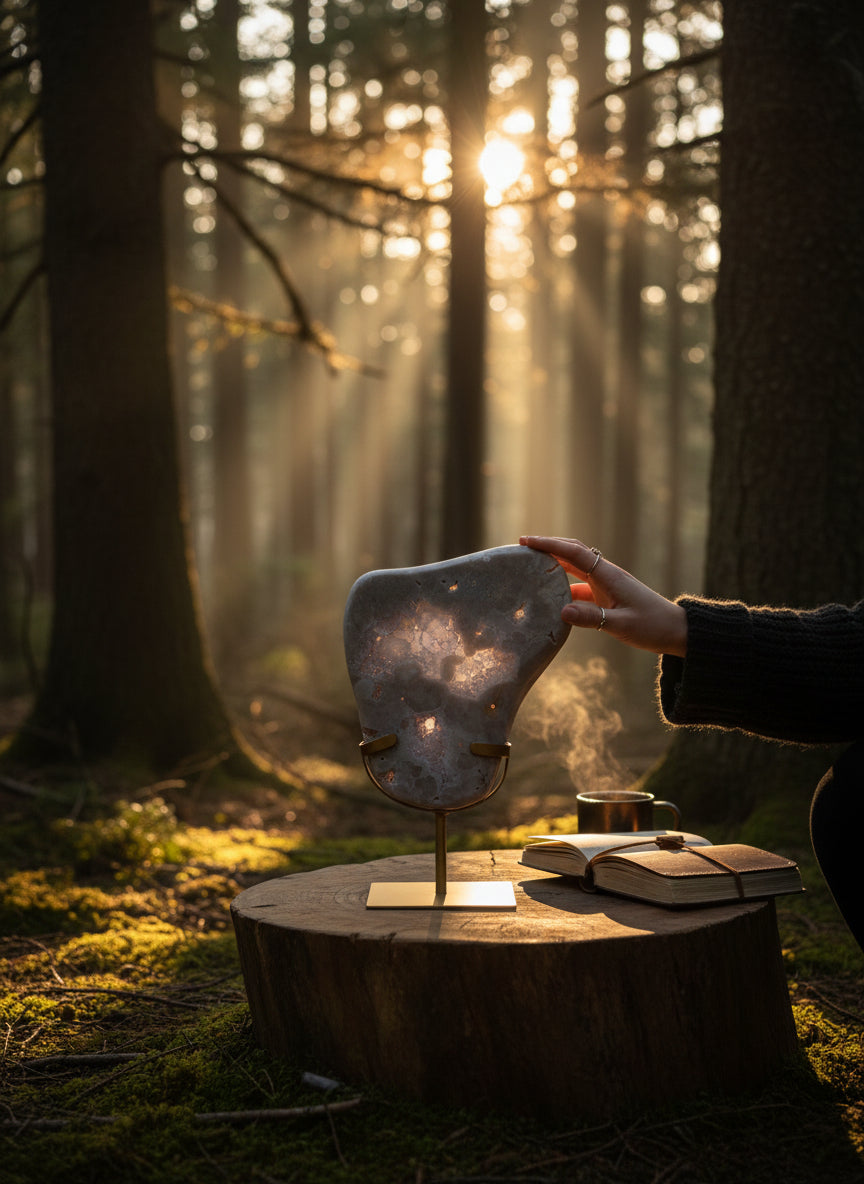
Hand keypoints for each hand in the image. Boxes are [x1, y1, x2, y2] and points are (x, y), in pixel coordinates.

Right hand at [519, 535, 687, 656]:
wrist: (676, 631)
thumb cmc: (652, 626)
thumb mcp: (622, 625)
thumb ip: (592, 618)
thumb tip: (561, 611)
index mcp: (608, 575)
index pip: (573, 552)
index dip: (549, 545)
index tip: (526, 541)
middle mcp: (605, 575)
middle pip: (572, 553)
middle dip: (547, 548)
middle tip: (522, 547)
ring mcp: (606, 585)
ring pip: (575, 569)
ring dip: (554, 566)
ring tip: (530, 569)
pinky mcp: (607, 597)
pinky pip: (580, 587)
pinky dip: (564, 588)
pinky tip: (552, 600)